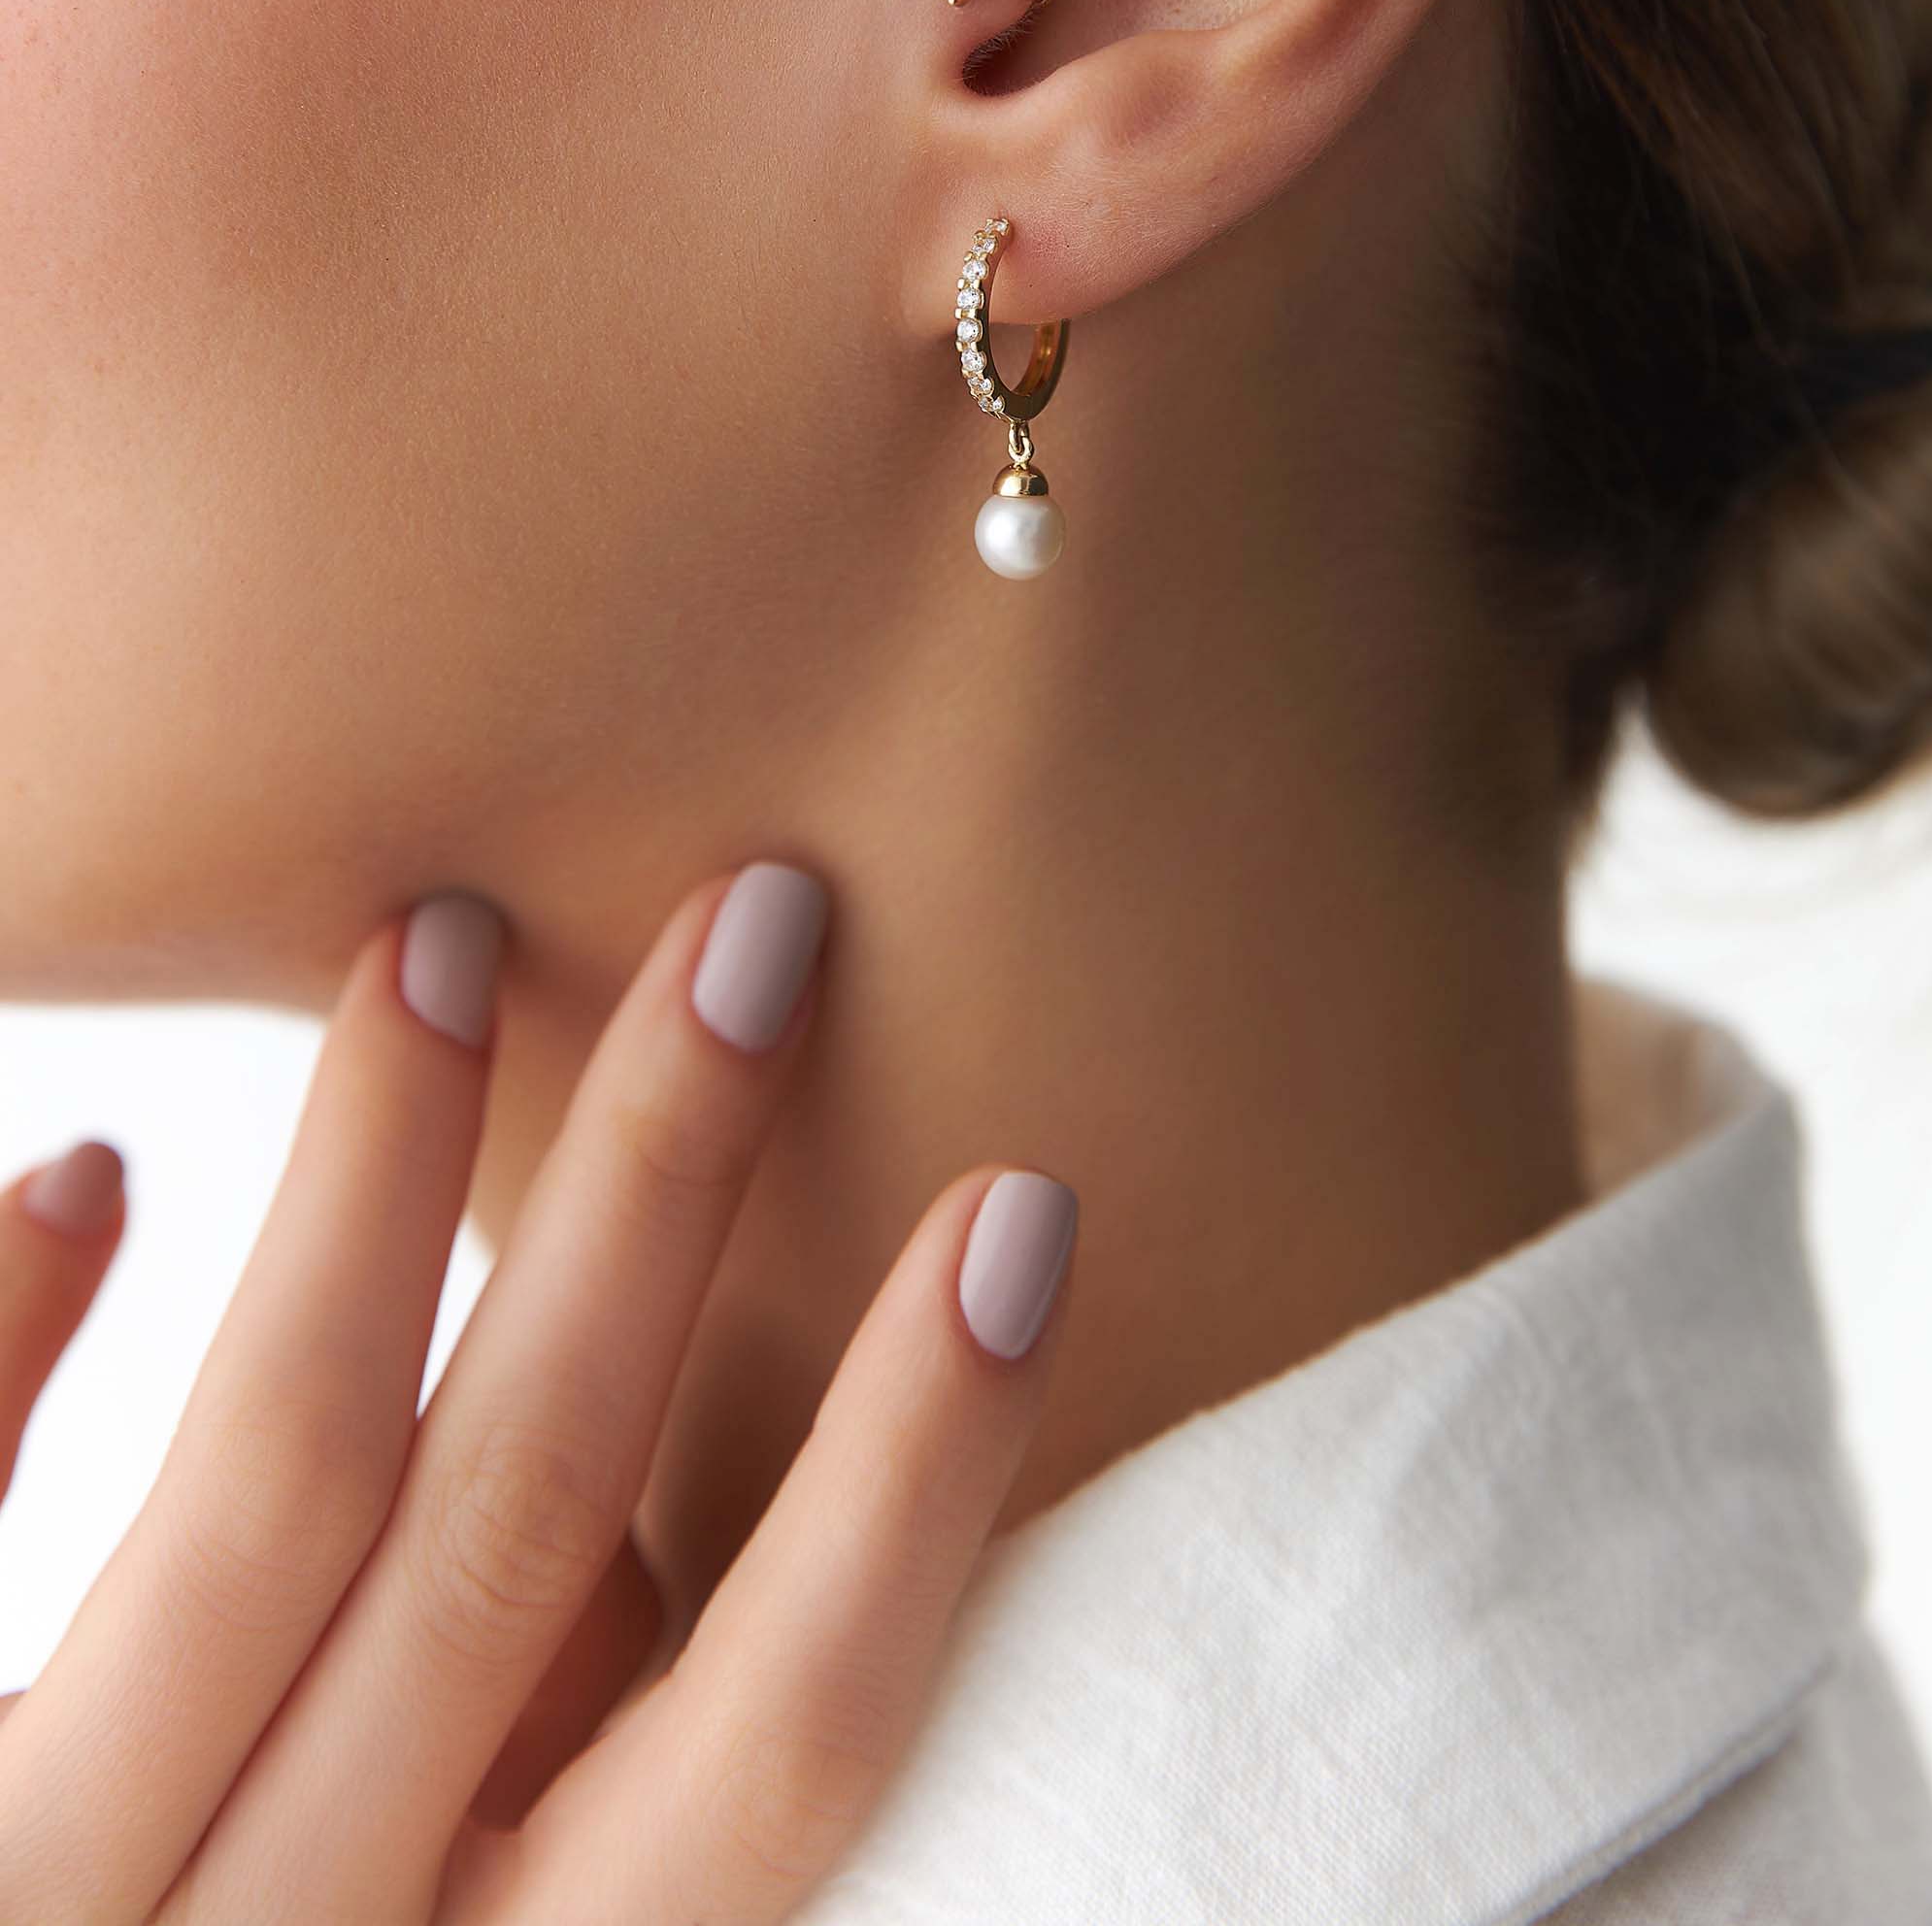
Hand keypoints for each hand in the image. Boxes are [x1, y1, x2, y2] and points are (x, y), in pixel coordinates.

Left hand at [0, 868, 1078, 1920]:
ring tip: (438, 939)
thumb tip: (633, 1525)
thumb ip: (532, 1805)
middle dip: (659, 1207)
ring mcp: (48, 1915)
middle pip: (515, 1535)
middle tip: (755, 918)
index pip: (768, 1756)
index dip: (911, 1478)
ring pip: (262, 1493)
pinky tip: (75, 1166)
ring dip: (367, 1193)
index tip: (1020, 1213)